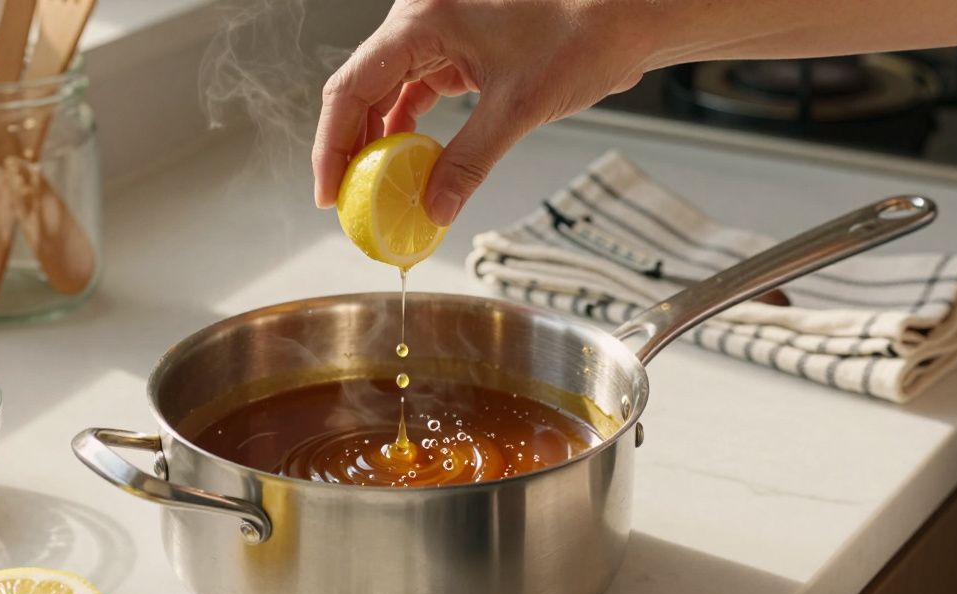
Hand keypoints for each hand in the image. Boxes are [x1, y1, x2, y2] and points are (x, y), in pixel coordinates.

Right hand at [312, 0, 655, 225]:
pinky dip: (409, 128)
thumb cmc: (583, 35)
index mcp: (422, 18)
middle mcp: (420, 18)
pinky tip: (410, 164)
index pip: (351, 87)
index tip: (329, 192)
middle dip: (350, 148)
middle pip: (361, 89)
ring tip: (376, 190)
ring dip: (379, 141)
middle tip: (347, 202)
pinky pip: (416, 89)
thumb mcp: (518, 108)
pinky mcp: (457, 44)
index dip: (332, 145)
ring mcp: (437, 30)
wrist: (627, 11)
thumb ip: (467, 163)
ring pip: (386, 91)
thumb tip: (433, 210)